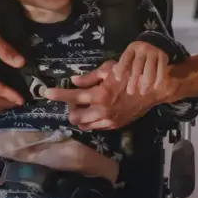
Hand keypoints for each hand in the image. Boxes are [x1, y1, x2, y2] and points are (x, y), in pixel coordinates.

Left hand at [43, 60, 167, 129]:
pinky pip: (95, 127)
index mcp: (99, 94)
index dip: (58, 95)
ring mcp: (108, 120)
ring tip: (84, 105)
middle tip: (74, 99)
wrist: (150, 90)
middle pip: (74, 117)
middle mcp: (101, 110)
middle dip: (70, 109)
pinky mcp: (114, 125)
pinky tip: (94, 111)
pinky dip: (90, 120)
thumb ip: (90, 78)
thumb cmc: (129, 75)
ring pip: (83, 125)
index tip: (47, 93)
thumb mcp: (109, 70)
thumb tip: (74, 81)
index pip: (72, 97)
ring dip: (79, 116)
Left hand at [112, 41, 167, 95]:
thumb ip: (124, 63)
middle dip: (133, 80)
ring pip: (150, 70)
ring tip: (142, 92)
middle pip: (137, 66)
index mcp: (132, 48)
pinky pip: (161, 70)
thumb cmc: (140, 52)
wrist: (157, 41)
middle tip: (130, 92)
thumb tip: (114, 72)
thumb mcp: (131, 53)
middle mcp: (143, 49)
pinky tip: (155, 87)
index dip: (121, 69)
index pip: (125, 58)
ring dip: (146, 83)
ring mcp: (154, 52)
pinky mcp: (163, 56)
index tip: (118, 79)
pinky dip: (158, 80)